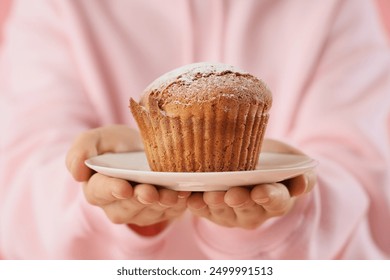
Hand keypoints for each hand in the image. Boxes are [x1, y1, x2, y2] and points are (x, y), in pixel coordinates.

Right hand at [65, 125, 189, 235]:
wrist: (143, 149)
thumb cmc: (117, 144)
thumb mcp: (98, 138)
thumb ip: (82, 149)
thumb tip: (76, 172)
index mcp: (97, 187)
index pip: (100, 192)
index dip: (111, 190)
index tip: (123, 186)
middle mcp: (115, 205)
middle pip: (126, 208)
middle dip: (139, 200)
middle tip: (150, 191)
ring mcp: (138, 211)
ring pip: (148, 213)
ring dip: (161, 204)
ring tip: (172, 193)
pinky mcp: (158, 213)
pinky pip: (168, 213)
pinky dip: (177, 205)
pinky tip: (185, 195)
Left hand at [187, 139, 315, 228]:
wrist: (253, 160)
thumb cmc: (277, 160)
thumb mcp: (294, 162)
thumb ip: (303, 174)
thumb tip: (302, 183)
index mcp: (278, 199)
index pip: (276, 201)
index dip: (269, 197)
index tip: (260, 191)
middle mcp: (255, 211)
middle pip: (247, 209)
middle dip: (239, 201)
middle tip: (232, 194)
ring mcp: (233, 213)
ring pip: (224, 211)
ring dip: (215, 204)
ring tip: (208, 194)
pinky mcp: (213, 211)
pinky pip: (204, 211)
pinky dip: (196, 205)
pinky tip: (190, 197)